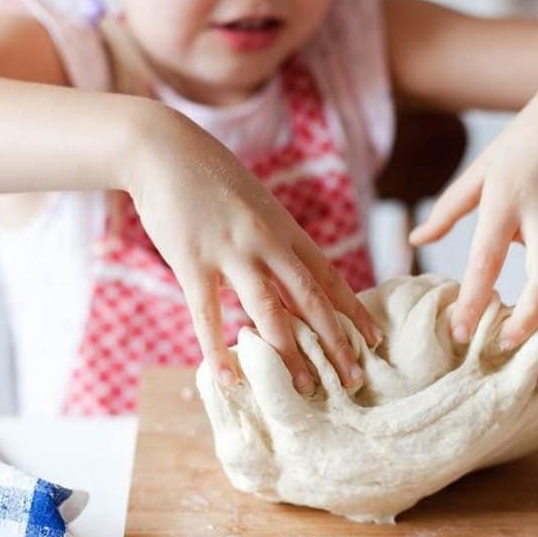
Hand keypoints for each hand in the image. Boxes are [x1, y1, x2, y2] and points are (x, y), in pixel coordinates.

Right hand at [131, 108, 379, 391]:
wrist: (163, 148)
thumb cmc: (209, 176)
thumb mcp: (255, 202)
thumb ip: (273, 237)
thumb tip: (289, 269)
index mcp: (284, 228)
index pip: (328, 276)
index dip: (353, 311)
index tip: (374, 340)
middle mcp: (266, 242)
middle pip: (310, 298)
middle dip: (335, 341)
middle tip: (353, 379)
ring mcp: (230, 252)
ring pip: (268, 310)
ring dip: (289, 353)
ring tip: (304, 389)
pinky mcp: (192, 261)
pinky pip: (208, 313)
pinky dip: (217, 349)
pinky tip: (229, 378)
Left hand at [409, 99, 537, 347]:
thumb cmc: (528, 139)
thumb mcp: (482, 168)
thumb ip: (448, 209)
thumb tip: (415, 241)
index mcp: (507, 200)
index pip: (486, 259)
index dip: (473, 300)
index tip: (459, 331)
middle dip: (527, 323)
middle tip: (504, 345)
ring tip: (535, 346)